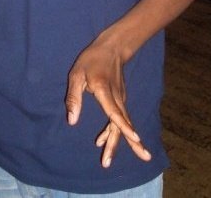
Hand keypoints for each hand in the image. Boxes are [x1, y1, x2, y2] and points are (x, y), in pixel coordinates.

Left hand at [65, 35, 150, 167]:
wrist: (111, 49)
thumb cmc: (91, 61)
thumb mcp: (76, 75)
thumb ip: (74, 98)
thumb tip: (72, 122)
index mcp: (104, 90)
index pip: (115, 111)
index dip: (124, 126)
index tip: (136, 138)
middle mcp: (116, 97)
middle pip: (122, 123)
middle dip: (130, 142)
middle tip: (138, 159)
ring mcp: (120, 99)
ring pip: (122, 123)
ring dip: (120, 141)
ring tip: (109, 161)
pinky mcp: (120, 100)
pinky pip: (119, 119)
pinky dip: (113, 131)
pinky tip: (103, 141)